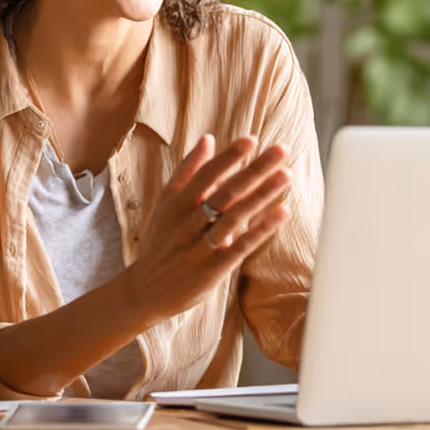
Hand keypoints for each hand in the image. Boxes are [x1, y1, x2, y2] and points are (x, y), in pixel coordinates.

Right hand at [123, 135, 290, 325]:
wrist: (144, 291)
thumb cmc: (160, 242)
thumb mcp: (166, 203)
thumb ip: (187, 170)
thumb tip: (208, 139)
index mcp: (177, 203)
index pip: (206, 174)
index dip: (228, 157)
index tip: (251, 139)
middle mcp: (188, 223)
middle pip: (226, 192)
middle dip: (255, 170)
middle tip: (281, 150)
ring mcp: (200, 247)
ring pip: (234, 216)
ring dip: (262, 195)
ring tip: (286, 175)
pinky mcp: (212, 270)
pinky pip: (240, 247)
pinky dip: (260, 229)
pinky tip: (281, 213)